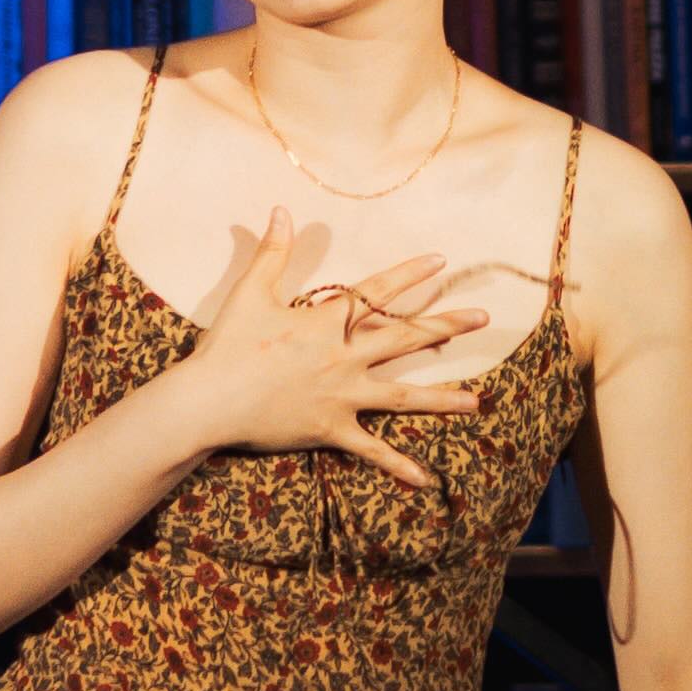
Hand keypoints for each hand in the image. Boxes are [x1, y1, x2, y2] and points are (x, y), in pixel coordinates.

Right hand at [163, 209, 504, 489]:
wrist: (210, 399)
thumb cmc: (228, 345)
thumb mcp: (251, 292)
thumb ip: (273, 251)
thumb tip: (281, 210)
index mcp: (327, 321)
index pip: (378, 292)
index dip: (410, 274)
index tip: (441, 261)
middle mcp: (344, 356)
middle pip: (404, 338)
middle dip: (445, 327)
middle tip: (481, 317)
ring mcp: (342, 395)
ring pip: (402, 395)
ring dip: (441, 398)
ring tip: (475, 401)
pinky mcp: (332, 429)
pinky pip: (371, 451)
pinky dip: (398, 466)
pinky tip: (426, 480)